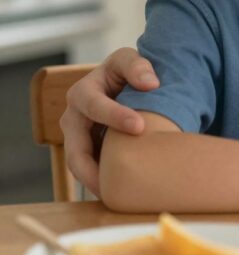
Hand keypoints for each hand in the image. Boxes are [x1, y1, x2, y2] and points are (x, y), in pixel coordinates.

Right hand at [63, 48, 159, 196]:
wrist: (121, 86)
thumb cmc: (125, 71)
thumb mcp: (129, 60)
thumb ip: (137, 67)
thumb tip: (150, 83)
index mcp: (82, 93)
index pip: (95, 107)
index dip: (115, 116)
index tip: (140, 126)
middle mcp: (73, 119)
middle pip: (76, 149)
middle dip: (97, 164)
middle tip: (125, 175)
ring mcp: (76, 139)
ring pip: (79, 167)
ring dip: (97, 181)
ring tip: (121, 194)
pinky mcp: (85, 153)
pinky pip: (89, 172)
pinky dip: (103, 182)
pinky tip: (122, 193)